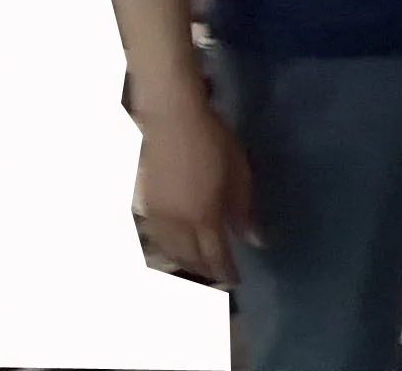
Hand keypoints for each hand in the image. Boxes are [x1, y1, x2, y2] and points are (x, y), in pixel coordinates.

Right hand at [134, 101, 259, 286]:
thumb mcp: (239, 174)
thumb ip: (244, 212)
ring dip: (186, 264)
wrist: (171, 120)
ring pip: (171, 252)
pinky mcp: (146, 206)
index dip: (227, 270)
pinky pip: (158, 239)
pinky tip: (178, 250)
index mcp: (204, 216)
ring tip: (201, 270)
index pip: (216, 255)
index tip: (237, 281)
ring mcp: (157, 215)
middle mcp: (177, 223)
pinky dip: (170, 251)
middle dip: (206, 272)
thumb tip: (256, 241)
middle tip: (221, 279)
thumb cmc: (213, 142)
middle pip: (191, 258)